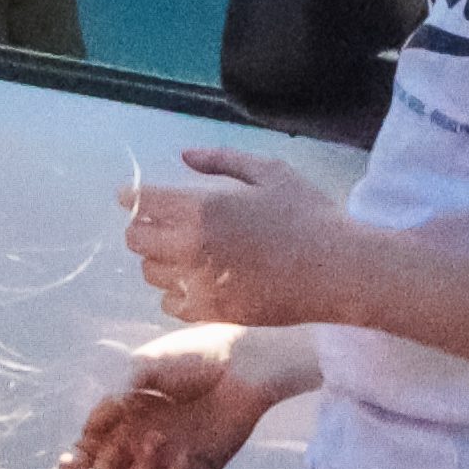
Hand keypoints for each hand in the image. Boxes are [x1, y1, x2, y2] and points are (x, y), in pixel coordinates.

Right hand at [66, 330, 292, 468]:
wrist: (242, 365)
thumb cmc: (192, 357)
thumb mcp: (146, 364)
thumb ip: (117, 392)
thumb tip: (94, 422)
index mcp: (119, 418)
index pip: (87, 450)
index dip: (75, 463)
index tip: (71, 466)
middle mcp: (138, 443)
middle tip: (113, 459)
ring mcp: (166, 460)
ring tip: (159, 440)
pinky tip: (185, 457)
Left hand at [122, 148, 358, 327]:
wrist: (338, 271)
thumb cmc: (308, 215)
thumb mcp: (270, 172)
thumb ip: (222, 160)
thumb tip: (184, 155)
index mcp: (202, 208)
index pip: (141, 202)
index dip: (130, 197)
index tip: (130, 196)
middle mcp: (191, 247)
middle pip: (135, 240)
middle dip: (140, 227)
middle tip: (159, 223)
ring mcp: (198, 284)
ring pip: (150, 273)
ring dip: (159, 259)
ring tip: (183, 251)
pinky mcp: (211, 313)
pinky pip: (169, 304)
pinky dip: (174, 291)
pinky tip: (195, 280)